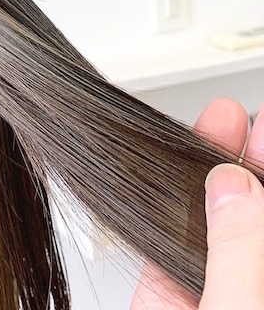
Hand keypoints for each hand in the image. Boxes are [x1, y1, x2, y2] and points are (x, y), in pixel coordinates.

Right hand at [131, 98, 263, 308]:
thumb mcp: (241, 307)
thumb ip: (239, 248)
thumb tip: (232, 184)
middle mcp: (240, 270)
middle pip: (245, 202)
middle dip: (244, 153)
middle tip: (242, 112)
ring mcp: (201, 274)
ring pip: (202, 208)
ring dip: (204, 162)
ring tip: (221, 117)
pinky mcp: (160, 282)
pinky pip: (159, 227)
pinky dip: (157, 191)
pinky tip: (168, 161)